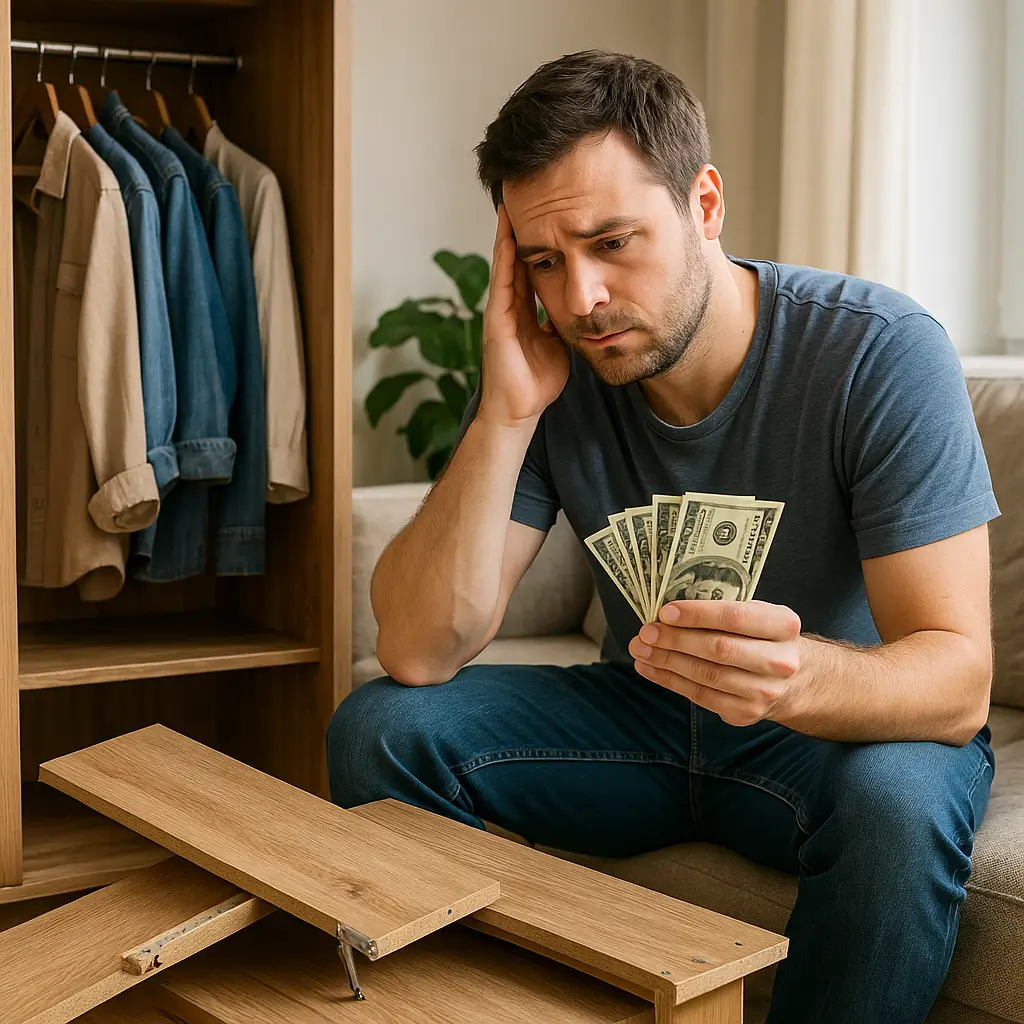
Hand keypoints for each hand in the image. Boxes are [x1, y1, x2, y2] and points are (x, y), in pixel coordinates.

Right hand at [478, 204, 569, 427]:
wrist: (519, 410)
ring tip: (512, 204)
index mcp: (527, 311)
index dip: (540, 242)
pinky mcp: (496, 320)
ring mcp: (501, 311)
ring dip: (508, 235)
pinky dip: (505, 259)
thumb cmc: (537, 383)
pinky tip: (510, 237)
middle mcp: (511, 306)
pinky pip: (502, 283)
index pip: (534, 268)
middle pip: (518, 258)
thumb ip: (565, 324)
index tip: (549, 216)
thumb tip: (583, 309)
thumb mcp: (560, 345)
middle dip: (522, 229)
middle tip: (527, 197)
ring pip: (506, 264)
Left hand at [627, 600, 803, 726]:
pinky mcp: (746, 712)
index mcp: (783, 626)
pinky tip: (650, 668)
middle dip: (675, 639)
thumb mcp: (759, 615)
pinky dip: (669, 681)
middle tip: (646, 631)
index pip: (735, 617)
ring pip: (706, 675)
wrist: (796, 681)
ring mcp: (764, 691)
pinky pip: (700, 696)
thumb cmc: (765, 638)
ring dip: (666, 661)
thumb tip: (669, 610)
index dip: (697, 615)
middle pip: (718, 649)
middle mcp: (779, 661)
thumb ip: (724, 609)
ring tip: (640, 649)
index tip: (665, 612)